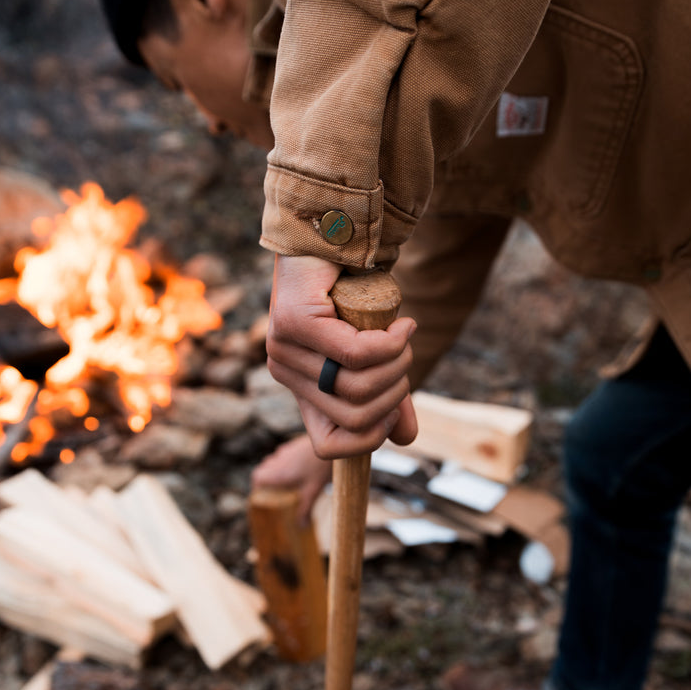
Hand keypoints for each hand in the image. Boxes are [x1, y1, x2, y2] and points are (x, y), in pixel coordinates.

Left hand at [265, 254, 417, 458]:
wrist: (331, 244)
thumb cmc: (354, 301)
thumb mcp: (372, 357)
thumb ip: (388, 396)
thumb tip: (406, 438)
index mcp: (300, 390)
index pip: (329, 445)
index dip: (369, 437)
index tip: (391, 408)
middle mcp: (284, 374)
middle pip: (355, 417)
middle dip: (395, 393)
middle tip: (404, 358)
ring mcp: (284, 349)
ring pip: (357, 386)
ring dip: (398, 365)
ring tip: (403, 338)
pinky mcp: (294, 323)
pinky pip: (356, 353)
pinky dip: (391, 344)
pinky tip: (403, 327)